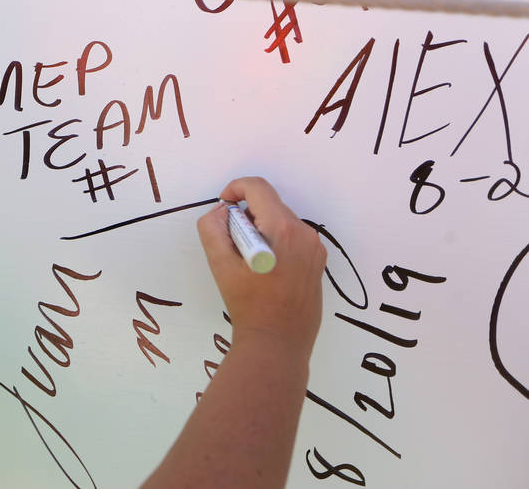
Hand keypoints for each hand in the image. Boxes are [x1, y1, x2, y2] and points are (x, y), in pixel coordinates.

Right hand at [196, 176, 325, 359]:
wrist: (277, 343)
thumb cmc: (248, 304)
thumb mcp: (220, 264)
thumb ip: (213, 228)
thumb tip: (223, 211)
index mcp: (282, 228)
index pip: (258, 188)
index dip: (235, 189)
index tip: (223, 207)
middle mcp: (305, 233)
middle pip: (270, 204)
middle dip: (247, 215)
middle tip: (231, 243)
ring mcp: (315, 248)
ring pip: (281, 220)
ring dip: (260, 228)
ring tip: (247, 260)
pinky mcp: (318, 262)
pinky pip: (292, 237)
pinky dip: (274, 241)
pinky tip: (265, 269)